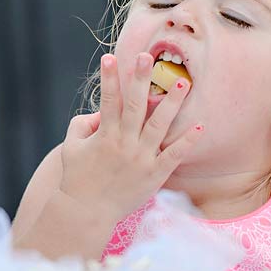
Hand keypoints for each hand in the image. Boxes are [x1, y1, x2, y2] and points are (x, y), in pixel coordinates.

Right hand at [58, 52, 203, 227]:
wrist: (85, 212)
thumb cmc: (77, 177)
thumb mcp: (70, 147)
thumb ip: (82, 125)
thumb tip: (100, 111)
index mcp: (104, 136)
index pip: (107, 101)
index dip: (109, 78)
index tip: (111, 57)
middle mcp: (123, 144)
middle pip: (134, 106)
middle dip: (140, 80)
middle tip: (147, 57)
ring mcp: (141, 159)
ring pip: (158, 126)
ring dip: (171, 104)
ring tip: (183, 83)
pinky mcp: (154, 174)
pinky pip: (174, 155)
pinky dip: (187, 142)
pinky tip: (200, 126)